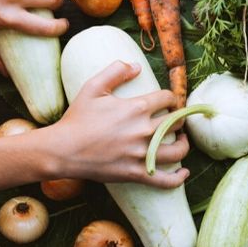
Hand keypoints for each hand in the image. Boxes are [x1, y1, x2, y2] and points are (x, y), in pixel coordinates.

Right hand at [41, 61, 190, 187]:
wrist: (62, 150)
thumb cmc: (77, 118)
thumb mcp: (93, 87)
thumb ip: (115, 72)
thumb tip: (137, 66)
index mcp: (136, 108)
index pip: (168, 98)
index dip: (171, 98)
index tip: (168, 101)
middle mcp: (143, 131)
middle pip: (177, 122)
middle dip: (180, 118)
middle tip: (177, 119)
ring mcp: (141, 154)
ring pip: (178, 150)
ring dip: (185, 144)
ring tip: (182, 140)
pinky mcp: (135, 173)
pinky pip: (165, 180)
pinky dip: (178, 178)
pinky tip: (183, 172)